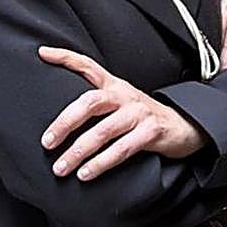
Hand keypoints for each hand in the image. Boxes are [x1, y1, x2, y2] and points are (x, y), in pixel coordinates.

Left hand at [38, 46, 206, 180]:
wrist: (183, 127)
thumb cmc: (142, 118)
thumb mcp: (121, 102)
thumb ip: (97, 103)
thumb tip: (58, 120)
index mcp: (114, 85)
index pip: (88, 65)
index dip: (66, 57)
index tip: (42, 53)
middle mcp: (125, 96)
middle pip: (90, 102)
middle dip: (65, 123)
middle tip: (47, 143)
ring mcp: (138, 113)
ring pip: (103, 131)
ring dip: (79, 151)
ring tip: (61, 167)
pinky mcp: (151, 132)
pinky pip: (122, 149)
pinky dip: (102, 163)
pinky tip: (87, 173)